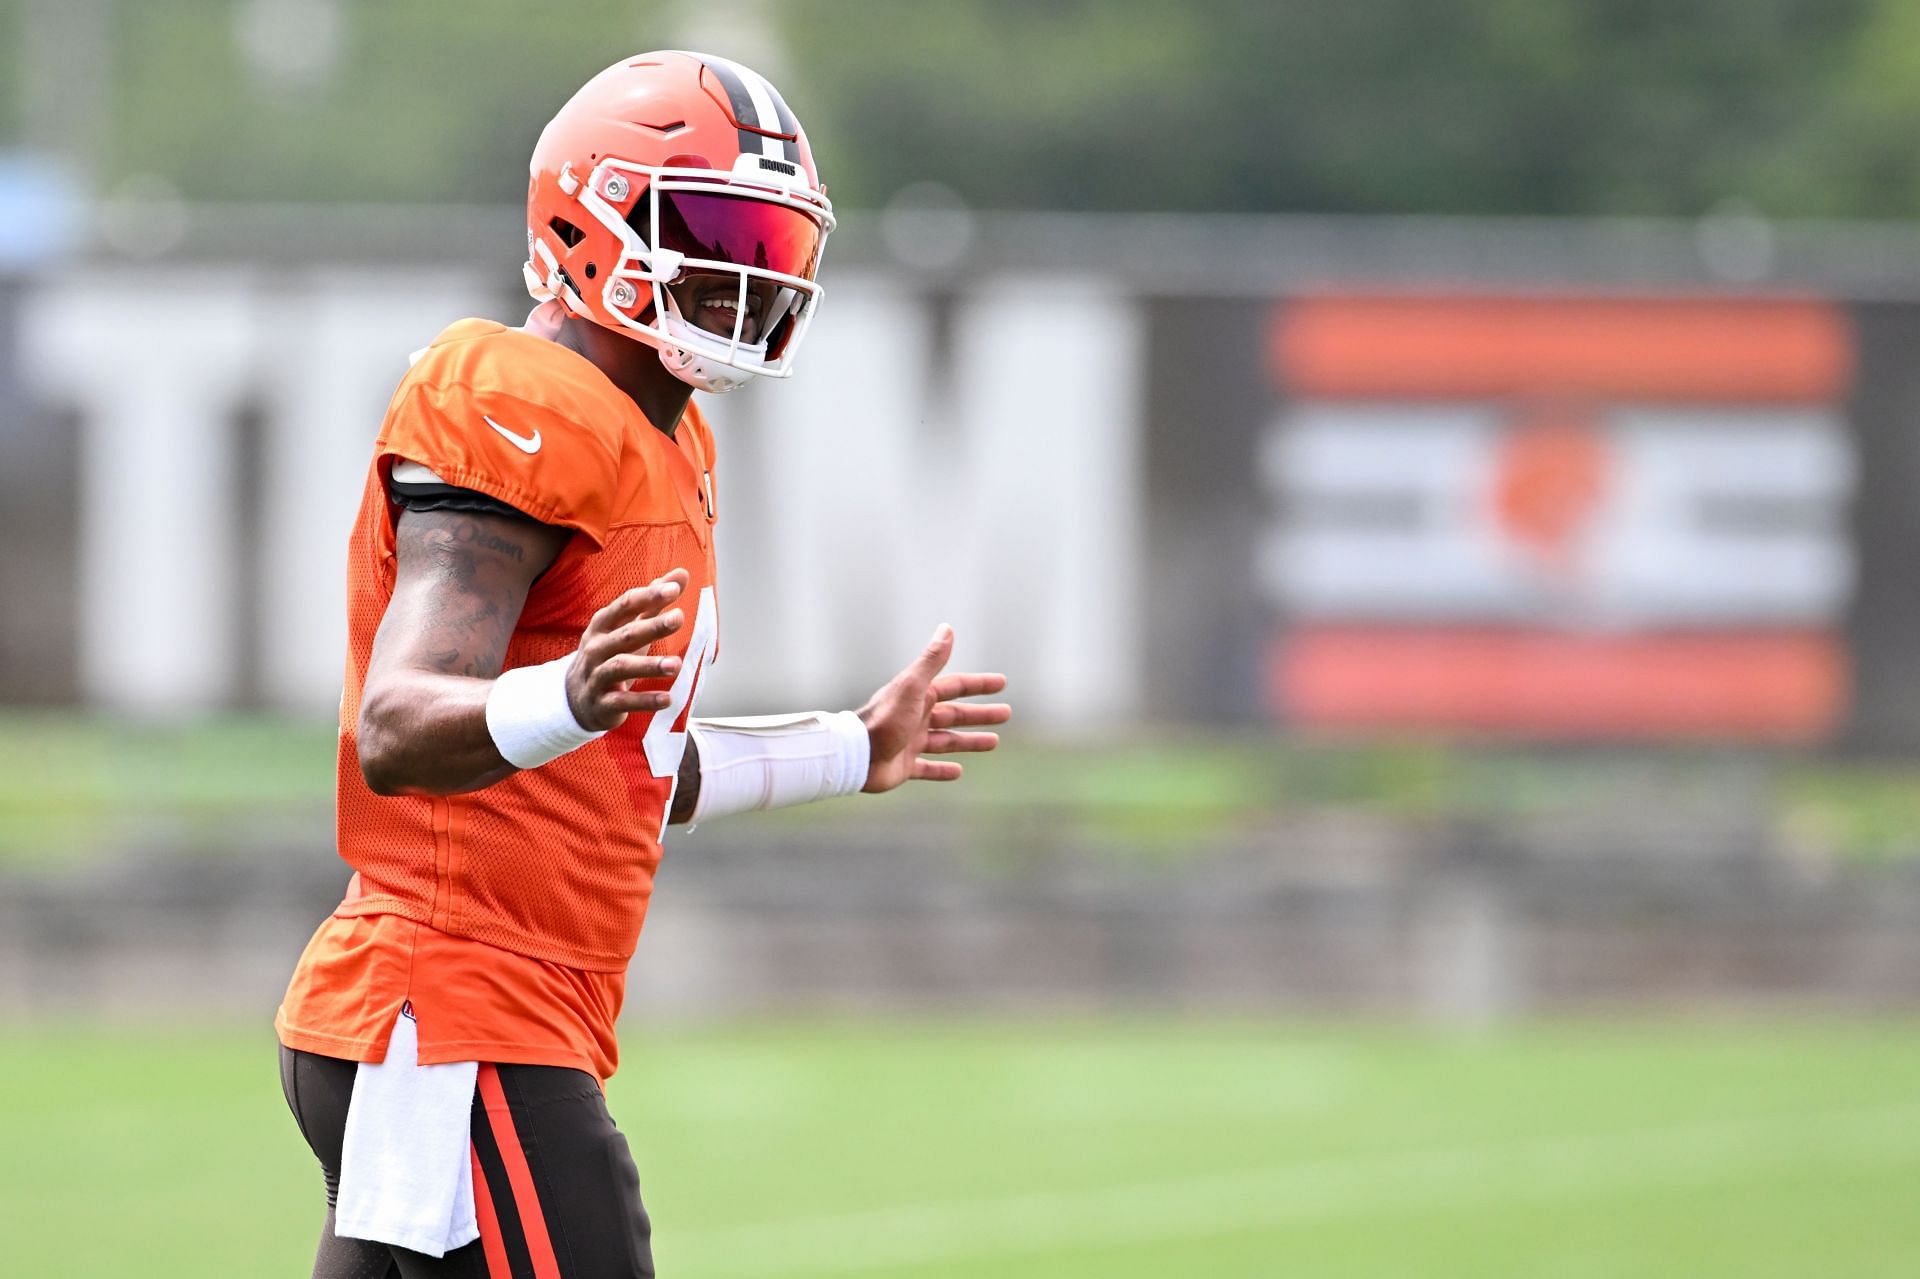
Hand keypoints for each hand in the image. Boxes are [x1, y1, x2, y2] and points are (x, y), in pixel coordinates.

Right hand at [566, 569, 689, 730]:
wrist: (576, 698)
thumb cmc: (610, 655)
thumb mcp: (628, 628)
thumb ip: (653, 603)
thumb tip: (681, 574)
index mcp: (603, 625)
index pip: (624, 605)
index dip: (648, 596)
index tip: (675, 588)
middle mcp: (596, 648)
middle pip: (625, 634)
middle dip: (652, 626)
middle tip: (679, 618)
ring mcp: (596, 676)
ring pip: (620, 667)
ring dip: (649, 665)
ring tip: (676, 664)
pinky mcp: (602, 703)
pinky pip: (623, 701)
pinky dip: (644, 701)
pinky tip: (667, 699)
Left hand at [856, 624, 1010, 792]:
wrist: (857, 753)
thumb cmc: (886, 718)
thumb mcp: (913, 685)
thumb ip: (932, 660)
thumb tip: (947, 627)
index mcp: (920, 697)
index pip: (955, 687)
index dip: (978, 684)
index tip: (1001, 683)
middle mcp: (916, 718)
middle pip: (955, 715)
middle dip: (980, 714)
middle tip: (1006, 713)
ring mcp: (911, 743)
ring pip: (947, 742)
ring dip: (969, 741)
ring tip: (993, 742)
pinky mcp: (904, 766)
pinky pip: (927, 769)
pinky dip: (942, 770)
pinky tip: (958, 772)